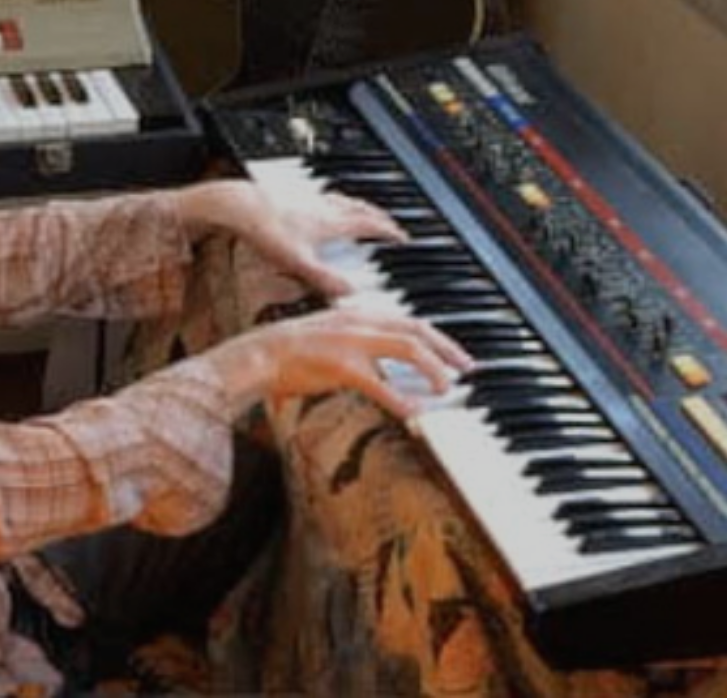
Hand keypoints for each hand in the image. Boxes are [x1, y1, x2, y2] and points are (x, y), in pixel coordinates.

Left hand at [171, 179, 406, 297]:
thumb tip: (351, 295)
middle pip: (360, 207)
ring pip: (341, 199)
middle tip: (387, 223)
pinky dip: (330, 202)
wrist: (235, 204)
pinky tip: (318, 208)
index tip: (403, 237)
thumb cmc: (264, 231)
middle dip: (377, 216)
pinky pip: (320, 196)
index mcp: (331, 221)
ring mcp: (307, 198)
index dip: (390, 231)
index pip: (371, 223)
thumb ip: (324, 280)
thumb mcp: (297, 263)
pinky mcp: (289, 195)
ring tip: (359, 212)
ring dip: (356, 205)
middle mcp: (323, 206)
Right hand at [202, 306, 474, 419]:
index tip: (456, 356)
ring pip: (408, 349)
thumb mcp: (331, 337)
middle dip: (447, 349)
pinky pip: (381, 384)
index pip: (410, 320)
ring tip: (446, 388)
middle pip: (417, 330)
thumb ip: (360, 345)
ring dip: (433, 370)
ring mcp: (352, 342)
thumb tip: (384, 367)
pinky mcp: (343, 366)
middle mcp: (360, 321)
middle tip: (467, 369)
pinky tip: (415, 412)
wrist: (260, 355)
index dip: (438, 338)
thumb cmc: (291, 352)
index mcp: (358, 314)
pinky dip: (401, 398)